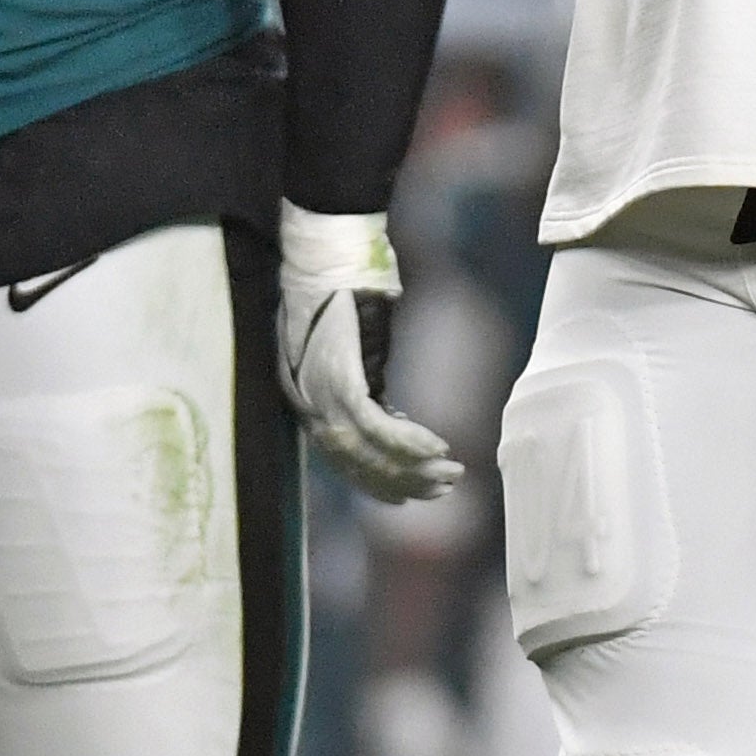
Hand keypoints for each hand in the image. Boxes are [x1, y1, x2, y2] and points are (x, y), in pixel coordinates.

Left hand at [276, 205, 462, 503]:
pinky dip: (408, 441)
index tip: (407, 497)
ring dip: (414, 468)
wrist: (322, 258)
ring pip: (369, 453)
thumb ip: (359, 377)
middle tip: (442, 488)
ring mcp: (322, 396)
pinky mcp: (341, 381)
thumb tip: (386, 401)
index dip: (376, 482)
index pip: (341, 459)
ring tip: (449, 474)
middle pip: (357, 463)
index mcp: (306, 400)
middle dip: (403, 482)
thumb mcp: (343, 345)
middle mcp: (310, 406)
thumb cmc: (335, 292)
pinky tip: (437, 448)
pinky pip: (378, 426)